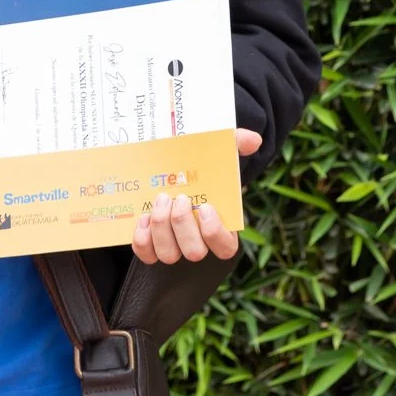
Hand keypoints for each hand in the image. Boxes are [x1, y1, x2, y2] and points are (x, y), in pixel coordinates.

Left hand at [132, 128, 261, 264]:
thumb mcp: (216, 153)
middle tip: (179, 198)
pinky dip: (143, 238)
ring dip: (162, 228)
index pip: (226, 248)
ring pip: (169, 255)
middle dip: (183, 225)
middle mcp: (196, 242)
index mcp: (219, 226)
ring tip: (161, 200)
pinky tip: (144, 216)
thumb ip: (236, 144)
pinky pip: (147, 254)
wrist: (167, 169)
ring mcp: (173, 246)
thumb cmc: (198, 167)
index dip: (215, 233)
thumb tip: (253, 140)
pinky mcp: (150, 247)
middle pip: (194, 252)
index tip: (205, 207)